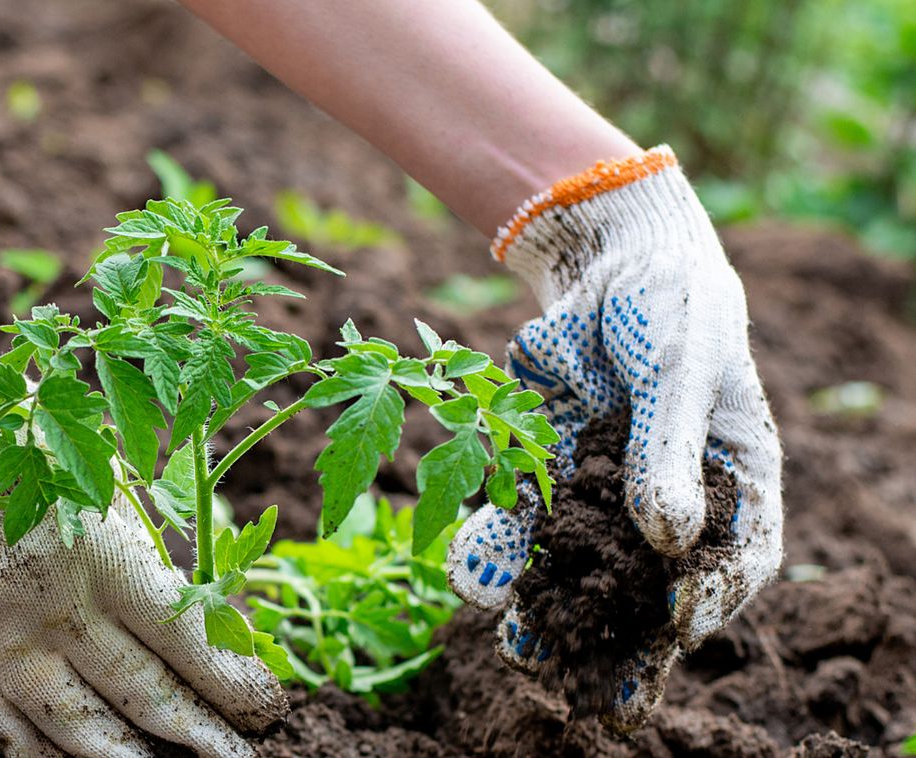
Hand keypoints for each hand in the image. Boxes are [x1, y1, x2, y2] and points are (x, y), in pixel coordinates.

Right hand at [0, 313, 285, 756]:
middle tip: (244, 755)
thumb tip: (218, 634)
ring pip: (83, 732)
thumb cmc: (40, 461)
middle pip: (145, 696)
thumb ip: (152, 565)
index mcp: (104, 556)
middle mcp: (54, 610)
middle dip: (204, 734)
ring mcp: (2, 645)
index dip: (234, 681)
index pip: (187, 642)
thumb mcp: (111, 494)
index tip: (268, 706)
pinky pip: (13, 739)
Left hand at [444, 147, 782, 730]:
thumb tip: (669, 543)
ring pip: (582, 563)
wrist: (605, 260)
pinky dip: (504, 548)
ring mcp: (608, 489)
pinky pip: (527, 520)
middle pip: (652, 583)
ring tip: (523, 650)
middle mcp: (672, 500)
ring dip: (553, 606)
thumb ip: (669, 452)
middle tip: (594, 694)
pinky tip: (477, 578)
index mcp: (735, 479)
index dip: (709, 598)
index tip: (675, 624)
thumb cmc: (669, 306)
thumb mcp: (679, 371)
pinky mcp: (551, 469)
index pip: (735, 558)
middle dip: (621, 636)